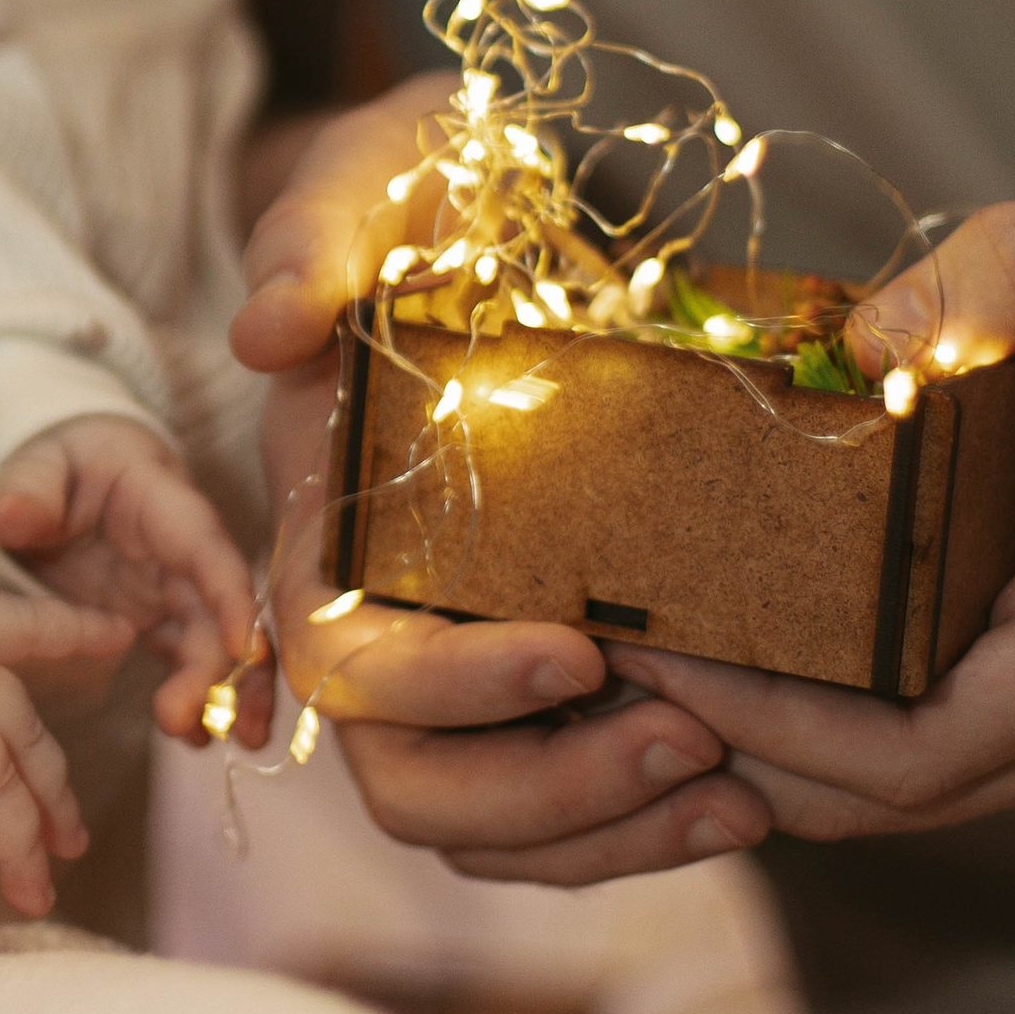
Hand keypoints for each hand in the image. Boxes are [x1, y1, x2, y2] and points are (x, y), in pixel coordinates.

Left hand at [0, 414, 258, 743]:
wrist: (68, 474)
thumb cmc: (62, 462)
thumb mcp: (39, 463)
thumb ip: (27, 488)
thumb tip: (8, 518)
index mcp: (163, 504)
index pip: (207, 548)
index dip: (232, 597)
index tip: (244, 647)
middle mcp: (185, 551)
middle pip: (220, 609)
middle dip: (222, 668)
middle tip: (193, 721)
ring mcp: (177, 588)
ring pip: (220, 642)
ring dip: (227, 691)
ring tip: (213, 742)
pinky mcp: (163, 617)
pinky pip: (193, 659)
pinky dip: (201, 697)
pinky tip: (195, 738)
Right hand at [232, 78, 768, 886]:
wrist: (479, 218)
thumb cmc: (417, 202)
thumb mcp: (365, 185)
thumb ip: (311, 238)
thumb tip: (269, 329)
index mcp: (320, 527)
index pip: (344, 662)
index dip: (450, 685)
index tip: (582, 642)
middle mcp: (378, 618)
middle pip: (412, 783)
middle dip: (548, 790)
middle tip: (690, 740)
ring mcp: (458, 660)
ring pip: (489, 823)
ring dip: (609, 828)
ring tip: (735, 796)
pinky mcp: (537, 680)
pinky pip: (561, 807)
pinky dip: (639, 823)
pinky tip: (744, 792)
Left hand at [608, 183, 1014, 840]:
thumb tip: (870, 339)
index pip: (921, 751)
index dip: (770, 727)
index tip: (653, 661)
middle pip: (893, 797)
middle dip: (737, 745)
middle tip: (598, 662)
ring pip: (916, 793)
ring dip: (776, 748)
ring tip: (642, 659)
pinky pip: (947, 755)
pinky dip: (835, 731)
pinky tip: (739, 655)